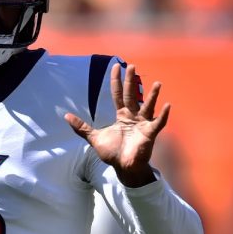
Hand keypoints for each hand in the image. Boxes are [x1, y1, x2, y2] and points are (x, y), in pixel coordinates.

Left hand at [65, 63, 170, 186]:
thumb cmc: (112, 153)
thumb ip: (81, 127)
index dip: (116, 81)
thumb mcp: (94, 138)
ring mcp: (143, 124)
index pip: (118, 94)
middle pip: (132, 95)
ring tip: (158, 83)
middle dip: (131, 81)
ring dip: (153, 95)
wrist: (123, 167)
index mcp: (121, 116)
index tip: (115, 67)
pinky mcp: (150, 133)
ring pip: (148, 106)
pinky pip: (159, 122)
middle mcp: (133, 116)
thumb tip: (65, 116)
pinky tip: (167, 105)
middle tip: (132, 66)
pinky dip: (163, 115)